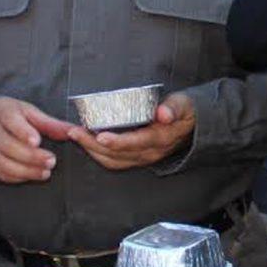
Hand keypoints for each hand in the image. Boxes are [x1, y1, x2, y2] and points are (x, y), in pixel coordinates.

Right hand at [0, 97, 74, 182]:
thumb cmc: (11, 115)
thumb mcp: (29, 112)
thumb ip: (50, 123)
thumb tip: (74, 131)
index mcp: (2, 111)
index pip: (10, 121)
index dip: (23, 132)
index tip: (37, 141)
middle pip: (7, 145)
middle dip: (30, 156)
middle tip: (51, 161)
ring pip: (1, 162)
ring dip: (25, 170)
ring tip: (45, 172)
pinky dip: (15, 177)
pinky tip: (31, 176)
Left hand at [69, 93, 196, 169]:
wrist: (191, 127)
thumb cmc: (183, 112)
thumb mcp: (182, 105)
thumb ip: (173, 108)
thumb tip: (164, 113)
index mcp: (160, 139)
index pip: (136, 143)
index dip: (117, 142)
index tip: (100, 136)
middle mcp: (150, 153)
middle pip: (118, 155)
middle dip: (93, 145)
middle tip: (75, 131)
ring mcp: (142, 158)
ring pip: (113, 161)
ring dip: (92, 151)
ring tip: (76, 136)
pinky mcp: (136, 159)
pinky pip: (114, 162)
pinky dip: (98, 154)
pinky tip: (86, 143)